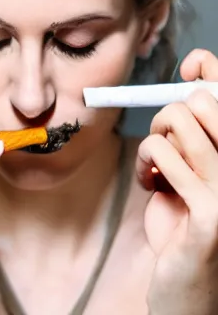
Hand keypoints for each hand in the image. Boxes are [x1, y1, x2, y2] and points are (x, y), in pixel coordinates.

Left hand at [136, 49, 217, 314]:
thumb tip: (188, 79)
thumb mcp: (189, 173)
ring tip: (153, 169)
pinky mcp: (210, 210)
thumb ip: (188, 137)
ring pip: (176, 119)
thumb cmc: (186, 223)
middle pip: (200, 100)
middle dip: (168, 115)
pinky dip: (144, 163)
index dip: (208, 69)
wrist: (192, 289)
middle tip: (163, 144)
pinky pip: (159, 151)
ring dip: (153, 142)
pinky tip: (151, 185)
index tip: (191, 66)